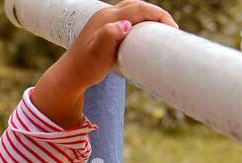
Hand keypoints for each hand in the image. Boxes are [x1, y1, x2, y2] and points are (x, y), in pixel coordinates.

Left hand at [59, 1, 179, 91]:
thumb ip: (109, 37)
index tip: (172, 29)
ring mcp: (103, 20)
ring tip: (160, 30)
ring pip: (132, 9)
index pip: (139, 8)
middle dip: (157, 14)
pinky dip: (139, 20)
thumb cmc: (86, 68)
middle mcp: (105, 14)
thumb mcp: (98, 55)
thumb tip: (124, 25)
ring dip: (148, 15)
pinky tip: (143, 32)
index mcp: (108, 18)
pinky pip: (126, 16)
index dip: (158, 15)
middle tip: (171, 30)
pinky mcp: (102, 27)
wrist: (69, 76)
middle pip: (138, 5)